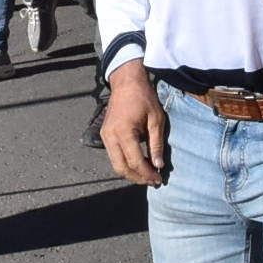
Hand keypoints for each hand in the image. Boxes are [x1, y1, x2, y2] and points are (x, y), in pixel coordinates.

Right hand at [102, 62, 167, 186]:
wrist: (126, 81)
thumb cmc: (143, 97)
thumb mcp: (156, 119)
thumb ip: (156, 144)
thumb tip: (158, 165)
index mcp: (124, 132)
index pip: (135, 162)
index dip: (147, 174)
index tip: (159, 179)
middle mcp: (110, 136)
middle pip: (121, 168)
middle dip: (137, 177)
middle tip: (152, 181)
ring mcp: (105, 136)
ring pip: (115, 164)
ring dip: (130, 172)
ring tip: (146, 175)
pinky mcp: (104, 134)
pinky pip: (113, 155)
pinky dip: (124, 163)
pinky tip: (137, 163)